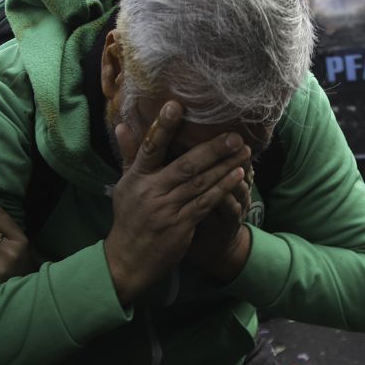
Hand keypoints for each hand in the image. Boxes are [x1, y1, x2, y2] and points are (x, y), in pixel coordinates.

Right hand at [106, 101, 250, 304]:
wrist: (129, 259)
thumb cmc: (129, 217)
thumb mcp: (124, 185)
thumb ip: (129, 154)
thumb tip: (121, 125)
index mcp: (136, 177)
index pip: (150, 147)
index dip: (162, 127)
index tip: (176, 106)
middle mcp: (151, 191)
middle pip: (185, 165)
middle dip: (212, 149)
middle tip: (234, 135)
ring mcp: (166, 209)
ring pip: (200, 183)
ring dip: (224, 167)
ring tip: (243, 153)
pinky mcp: (181, 225)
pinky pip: (206, 203)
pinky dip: (223, 188)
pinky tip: (237, 177)